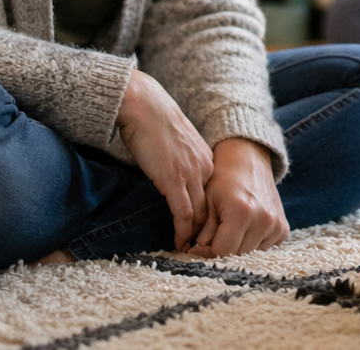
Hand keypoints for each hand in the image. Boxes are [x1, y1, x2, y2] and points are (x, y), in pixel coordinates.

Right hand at [116, 69, 213, 251]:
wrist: (143, 105)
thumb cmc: (154, 124)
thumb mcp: (177, 148)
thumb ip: (183, 167)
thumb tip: (176, 185)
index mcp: (208, 161)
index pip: (216, 200)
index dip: (213, 221)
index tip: (206, 238)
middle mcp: (206, 169)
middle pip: (214, 210)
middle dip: (210, 234)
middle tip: (204, 254)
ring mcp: (191, 174)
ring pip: (202, 215)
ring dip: (197, 238)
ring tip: (192, 255)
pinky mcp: (173, 179)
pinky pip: (184, 213)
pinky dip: (183, 231)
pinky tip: (180, 244)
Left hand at [192, 138, 288, 257]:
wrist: (249, 160)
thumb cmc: (224, 178)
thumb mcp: (208, 201)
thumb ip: (204, 230)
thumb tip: (198, 252)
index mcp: (242, 211)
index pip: (222, 250)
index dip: (206, 252)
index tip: (197, 247)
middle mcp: (264, 219)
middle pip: (237, 255)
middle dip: (221, 251)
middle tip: (210, 240)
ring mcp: (276, 225)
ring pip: (251, 254)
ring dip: (237, 249)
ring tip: (228, 232)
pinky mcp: (283, 228)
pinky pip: (264, 249)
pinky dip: (252, 245)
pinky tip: (244, 230)